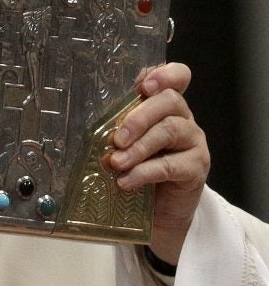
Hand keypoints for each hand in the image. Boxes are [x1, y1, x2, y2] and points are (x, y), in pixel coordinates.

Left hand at [109, 63, 209, 263]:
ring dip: (139, 147)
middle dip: (139, 117)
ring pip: (170, 130)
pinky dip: (144, 172)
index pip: (178, 77)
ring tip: (116, 162)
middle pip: (169, 101)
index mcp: (165, 105)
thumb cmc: (137, 167)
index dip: (165, 75)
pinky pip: (171, 165)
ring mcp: (193, 142)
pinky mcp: (196, 168)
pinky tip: (126, 181)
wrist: (157, 211)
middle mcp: (183, 118)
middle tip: (116, 139)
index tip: (144, 86)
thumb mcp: (124, 142)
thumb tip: (88, 119)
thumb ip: (117, 125)